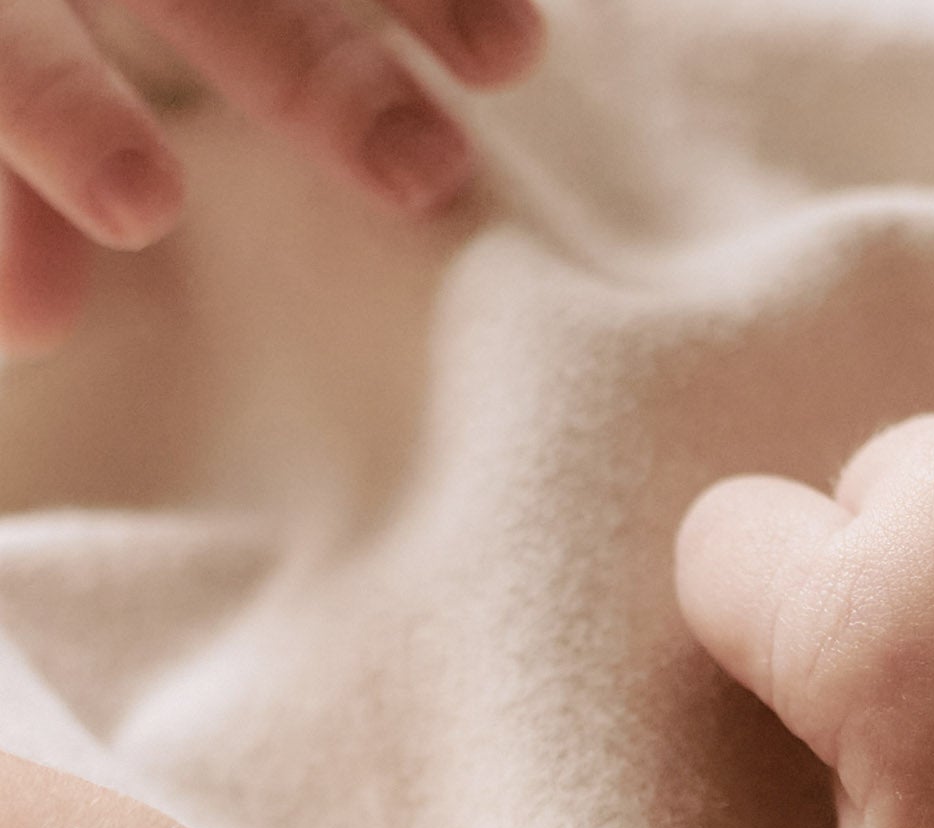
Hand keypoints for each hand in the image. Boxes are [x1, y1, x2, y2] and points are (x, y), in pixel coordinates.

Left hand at [0, 0, 543, 355]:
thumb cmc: (34, 69)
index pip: (17, 53)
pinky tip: (515, 39)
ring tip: (509, 61)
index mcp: (10, 2)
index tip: (143, 208)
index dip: (67, 112)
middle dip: (308, 66)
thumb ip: (10, 214)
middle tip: (415, 171)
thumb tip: (40, 321)